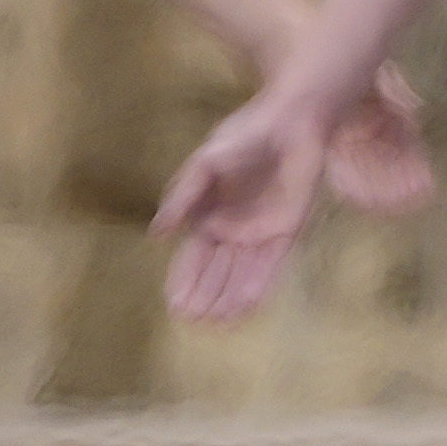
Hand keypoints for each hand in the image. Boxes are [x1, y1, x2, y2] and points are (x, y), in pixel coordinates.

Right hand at [148, 65, 432, 325]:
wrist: (290, 121)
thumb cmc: (245, 136)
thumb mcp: (205, 165)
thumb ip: (183, 197)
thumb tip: (156, 233)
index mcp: (210, 214)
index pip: (194, 256)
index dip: (184, 279)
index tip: (175, 305)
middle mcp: (234, 229)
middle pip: (216, 271)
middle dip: (205, 295)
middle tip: (193, 321)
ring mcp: (261, 231)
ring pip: (241, 273)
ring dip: (229, 298)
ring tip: (216, 323)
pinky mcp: (288, 230)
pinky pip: (272, 264)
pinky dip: (259, 285)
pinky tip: (247, 307)